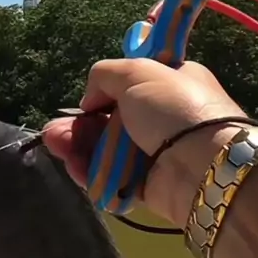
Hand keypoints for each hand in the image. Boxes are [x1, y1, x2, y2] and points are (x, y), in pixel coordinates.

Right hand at [43, 58, 245, 225]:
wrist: (203, 165)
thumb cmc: (173, 108)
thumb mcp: (137, 71)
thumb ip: (104, 75)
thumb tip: (90, 101)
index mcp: (170, 84)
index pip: (129, 87)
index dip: (102, 95)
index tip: (86, 102)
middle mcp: (163, 119)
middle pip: (110, 122)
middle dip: (79, 126)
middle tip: (55, 133)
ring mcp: (154, 154)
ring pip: (106, 151)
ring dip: (79, 148)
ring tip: (56, 147)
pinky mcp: (146, 186)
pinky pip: (112, 178)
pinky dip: (92, 174)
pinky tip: (75, 167)